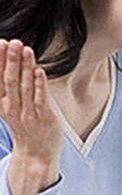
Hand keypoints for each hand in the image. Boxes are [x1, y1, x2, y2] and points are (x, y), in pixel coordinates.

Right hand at [0, 39, 63, 164]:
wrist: (36, 153)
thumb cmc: (25, 124)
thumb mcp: (9, 105)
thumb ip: (7, 85)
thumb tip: (7, 59)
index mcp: (1, 103)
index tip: (0, 42)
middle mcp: (11, 107)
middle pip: (9, 80)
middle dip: (10, 60)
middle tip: (13, 42)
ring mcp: (28, 113)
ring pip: (25, 87)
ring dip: (25, 67)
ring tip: (27, 50)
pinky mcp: (44, 118)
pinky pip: (40, 99)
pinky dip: (40, 84)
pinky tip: (40, 70)